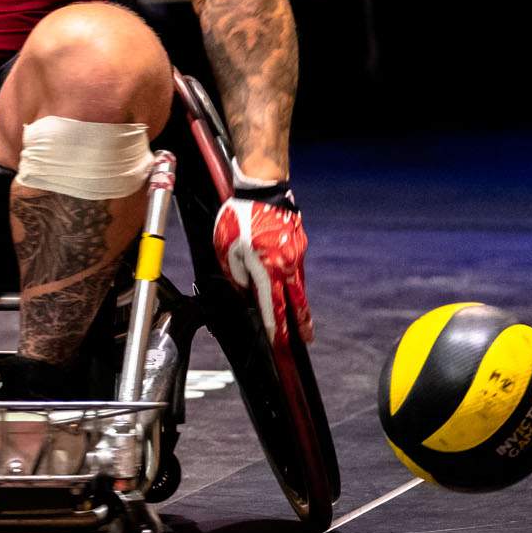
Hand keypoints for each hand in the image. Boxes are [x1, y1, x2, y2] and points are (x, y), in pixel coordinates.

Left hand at [214, 192, 311, 343]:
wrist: (264, 190)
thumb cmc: (240, 218)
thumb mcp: (226, 248)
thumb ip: (236, 273)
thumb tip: (246, 290)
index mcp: (267, 268)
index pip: (271, 305)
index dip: (276, 326)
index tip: (280, 342)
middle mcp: (286, 265)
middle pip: (296, 301)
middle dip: (300, 324)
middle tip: (305, 341)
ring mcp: (296, 255)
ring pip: (299, 287)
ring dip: (300, 306)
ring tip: (304, 324)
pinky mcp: (299, 246)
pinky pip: (298, 272)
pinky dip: (296, 286)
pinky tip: (294, 293)